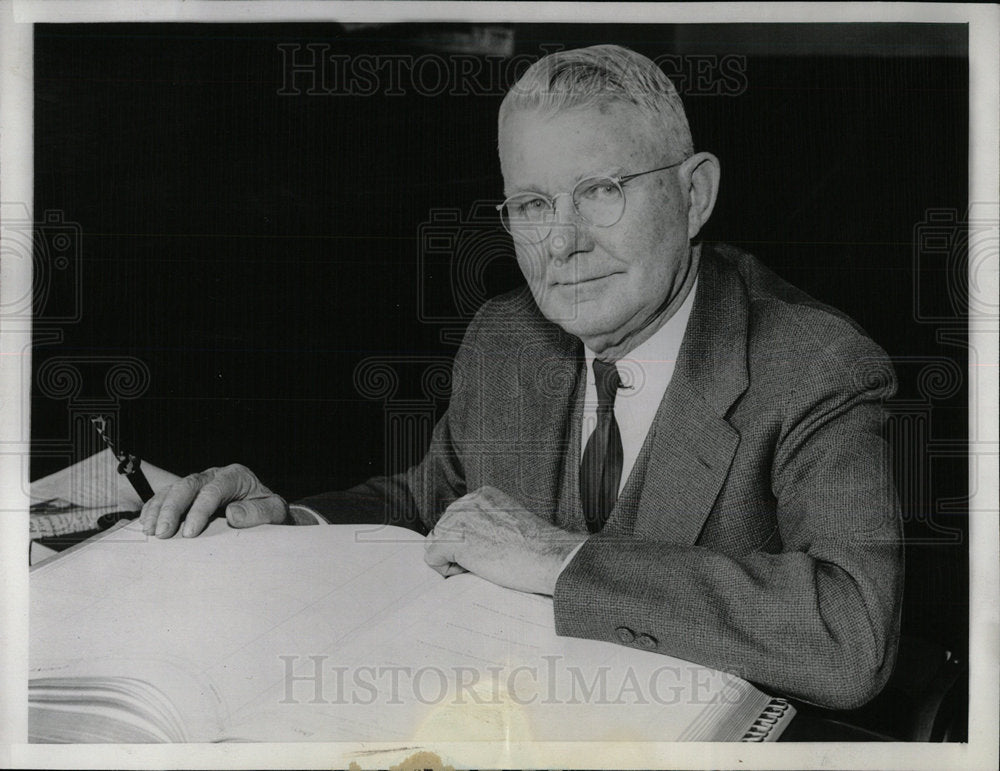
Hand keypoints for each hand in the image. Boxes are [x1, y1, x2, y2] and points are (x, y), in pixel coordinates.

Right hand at [139, 464, 287, 537]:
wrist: (265, 510)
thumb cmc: (268, 511)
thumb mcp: (274, 512)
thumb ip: (258, 513)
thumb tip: (232, 514)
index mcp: (236, 476)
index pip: (214, 490)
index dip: (199, 511)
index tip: (190, 533)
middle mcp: (215, 475)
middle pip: (188, 485)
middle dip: (173, 509)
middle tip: (163, 533)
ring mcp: (199, 482)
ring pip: (173, 488)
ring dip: (159, 509)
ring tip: (151, 531)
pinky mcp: (188, 492)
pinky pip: (166, 495)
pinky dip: (154, 508)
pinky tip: (147, 523)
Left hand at [424, 486, 586, 594]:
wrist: (548, 556)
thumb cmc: (536, 548)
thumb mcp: (508, 523)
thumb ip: (486, 523)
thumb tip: (468, 539)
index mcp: (482, 495)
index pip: (456, 519)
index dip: (467, 541)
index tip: (488, 551)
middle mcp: (468, 501)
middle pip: (442, 530)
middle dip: (457, 550)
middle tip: (486, 561)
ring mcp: (459, 518)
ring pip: (436, 544)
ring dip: (454, 560)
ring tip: (483, 565)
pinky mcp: (454, 539)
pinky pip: (432, 559)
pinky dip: (447, 571)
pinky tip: (473, 570)